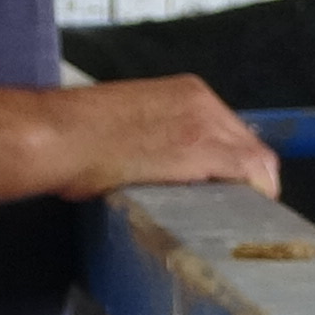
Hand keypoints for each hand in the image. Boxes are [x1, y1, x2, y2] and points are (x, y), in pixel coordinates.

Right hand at [53, 75, 280, 200]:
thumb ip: (158, 139)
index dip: (235, 167)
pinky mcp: (202, 149)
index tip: (230, 189)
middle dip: (247, 182)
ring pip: (257, 163)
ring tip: (235, 221)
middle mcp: (203, 102)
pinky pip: (250, 174)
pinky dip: (253, 198)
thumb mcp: (130, 124)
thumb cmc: (76, 134)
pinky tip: (240, 218)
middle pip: (251, 147)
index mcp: (187, 93)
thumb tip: (165, 167)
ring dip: (250, 194)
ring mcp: (206, 124)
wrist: (58, 134)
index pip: (235, 132)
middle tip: (236, 212)